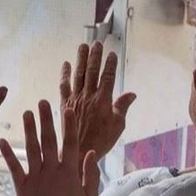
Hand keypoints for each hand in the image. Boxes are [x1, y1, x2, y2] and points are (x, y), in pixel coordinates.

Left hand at [0, 100, 100, 195]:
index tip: (67, 109)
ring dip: (29, 130)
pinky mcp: (22, 187)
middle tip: (42, 102)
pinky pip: (14, 167)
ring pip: (31, 149)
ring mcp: (36, 178)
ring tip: (26, 112)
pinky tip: (2, 140)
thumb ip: (90, 174)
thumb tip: (90, 152)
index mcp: (70, 173)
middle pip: (49, 141)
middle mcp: (52, 171)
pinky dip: (7, 153)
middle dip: (46, 120)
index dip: (69, 125)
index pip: (70, 143)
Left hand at [59, 42, 136, 161]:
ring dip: (81, 59)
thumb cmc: (102, 140)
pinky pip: (63, 86)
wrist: (79, 151)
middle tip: (97, 44)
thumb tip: (131, 93)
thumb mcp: (118, 126)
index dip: (110, 64)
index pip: (108, 77)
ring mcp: (75, 99)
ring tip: (83, 46)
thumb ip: (122, 107)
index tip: (112, 53)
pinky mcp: (65, 104)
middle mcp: (88, 97)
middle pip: (92, 72)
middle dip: (95, 56)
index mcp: (103, 101)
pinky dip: (65, 74)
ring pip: (78, 75)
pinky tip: (66, 64)